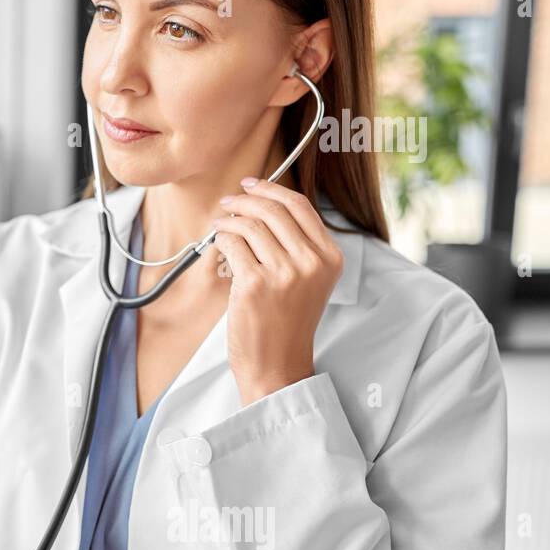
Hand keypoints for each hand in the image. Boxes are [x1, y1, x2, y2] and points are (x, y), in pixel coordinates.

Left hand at [212, 178, 343, 406]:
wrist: (277, 365)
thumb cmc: (285, 323)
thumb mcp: (307, 281)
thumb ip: (295, 245)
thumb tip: (262, 205)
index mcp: (330, 258)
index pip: (300, 206)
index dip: (271, 189)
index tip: (251, 184)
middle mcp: (312, 263)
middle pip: (273, 210)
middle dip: (244, 201)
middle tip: (227, 203)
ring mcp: (284, 273)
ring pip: (250, 225)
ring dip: (228, 220)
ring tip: (220, 226)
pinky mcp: (255, 284)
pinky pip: (232, 243)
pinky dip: (221, 238)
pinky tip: (218, 244)